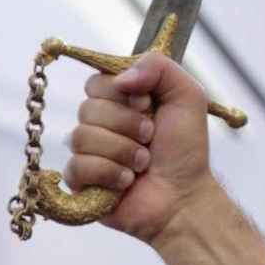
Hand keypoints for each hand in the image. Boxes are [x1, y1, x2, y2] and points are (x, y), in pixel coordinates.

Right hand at [63, 49, 216, 243]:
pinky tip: (127, 182)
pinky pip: (76, 166)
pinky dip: (109, 173)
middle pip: (87, 108)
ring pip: (81, 137)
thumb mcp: (187, 96)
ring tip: (144, 163)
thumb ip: (159, 67)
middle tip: (150, 137)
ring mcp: (88, 152)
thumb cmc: (186, 150)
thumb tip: (122, 78)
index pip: (96, 81)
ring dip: (122, 151)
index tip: (147, 105)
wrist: (184, 196)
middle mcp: (100, 123)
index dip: (120, 93)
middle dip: (126, 125)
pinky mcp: (80, 181)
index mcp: (120, 101)